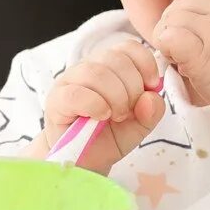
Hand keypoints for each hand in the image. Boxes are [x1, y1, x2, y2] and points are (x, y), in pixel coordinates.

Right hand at [40, 35, 165, 173]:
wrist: (84, 163)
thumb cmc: (109, 137)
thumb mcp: (139, 126)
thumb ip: (152, 111)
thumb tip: (152, 96)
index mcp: (110, 67)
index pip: (128, 47)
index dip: (145, 63)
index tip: (151, 86)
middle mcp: (88, 68)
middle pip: (115, 58)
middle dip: (131, 87)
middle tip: (129, 111)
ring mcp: (69, 81)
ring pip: (96, 73)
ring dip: (115, 97)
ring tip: (116, 116)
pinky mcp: (56, 100)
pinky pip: (76, 93)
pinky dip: (95, 105)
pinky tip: (101, 116)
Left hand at [151, 0, 209, 114]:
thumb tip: (179, 18)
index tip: (198, 19)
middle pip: (180, 3)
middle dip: (175, 24)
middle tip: (185, 48)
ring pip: (170, 20)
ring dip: (168, 39)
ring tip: (183, 58)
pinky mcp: (200, 52)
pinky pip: (168, 38)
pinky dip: (167, 49)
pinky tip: (179, 62)